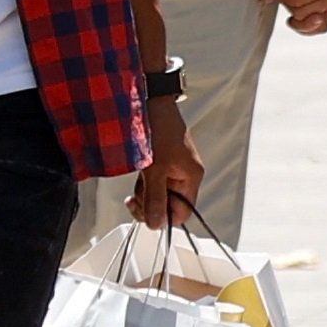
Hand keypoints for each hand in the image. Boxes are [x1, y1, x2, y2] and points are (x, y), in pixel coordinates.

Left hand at [133, 105, 205, 229]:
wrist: (150, 102)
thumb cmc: (158, 129)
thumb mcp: (154, 169)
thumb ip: (155, 198)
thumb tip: (156, 224)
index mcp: (191, 177)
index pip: (183, 212)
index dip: (164, 217)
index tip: (146, 212)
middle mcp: (185, 175)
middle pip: (170, 205)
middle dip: (151, 205)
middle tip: (135, 198)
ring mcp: (173, 169)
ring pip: (159, 194)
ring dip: (145, 193)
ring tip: (137, 182)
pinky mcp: (162, 163)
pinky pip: (154, 183)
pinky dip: (144, 183)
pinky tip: (138, 175)